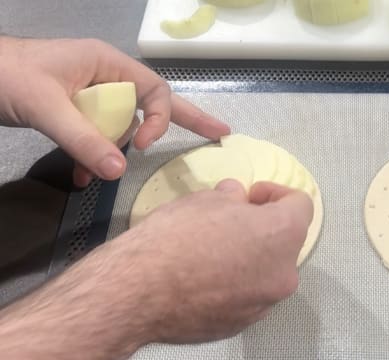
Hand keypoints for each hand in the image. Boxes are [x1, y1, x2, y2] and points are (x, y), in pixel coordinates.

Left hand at [0, 36, 229, 186]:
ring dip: (110, 153)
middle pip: (153, 104)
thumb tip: (119, 172)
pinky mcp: (79, 112)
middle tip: (219, 132)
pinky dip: (92, 155)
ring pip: (120, 128)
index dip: (159, 119)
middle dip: (184, 121)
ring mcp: (94, 96)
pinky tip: (81, 175)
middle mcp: (107, 78)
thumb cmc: (8, 76)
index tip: (144, 145)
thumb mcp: (47, 106)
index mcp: (108, 65)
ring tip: (90, 175)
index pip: (154, 90)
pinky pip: (99, 135)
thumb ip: (83, 139)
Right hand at [126, 180, 313, 342]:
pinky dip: (237, 281)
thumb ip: (233, 197)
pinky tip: (206, 275)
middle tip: (231, 219)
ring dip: (250, 255)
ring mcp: (264, 302)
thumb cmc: (173, 240)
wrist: (139, 290)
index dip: (275, 193)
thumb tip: (236, 198)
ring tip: (214, 249)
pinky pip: (249, 293)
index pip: (300, 204)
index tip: (254, 196)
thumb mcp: (205, 199)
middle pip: (285, 240)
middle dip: (262, 226)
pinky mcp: (243, 322)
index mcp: (281, 234)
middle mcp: (283, 272)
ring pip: (267, 269)